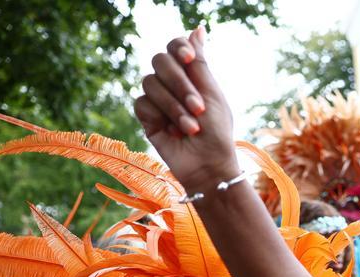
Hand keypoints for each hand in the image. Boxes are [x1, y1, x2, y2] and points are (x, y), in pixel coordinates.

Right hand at [134, 28, 240, 194]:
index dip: (178, 48)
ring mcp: (158, 99)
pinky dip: (161, 117)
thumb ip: (200, 63)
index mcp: (191, 75)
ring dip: (174, 107)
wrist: (208, 166)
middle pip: (159, 61)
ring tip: (192, 128)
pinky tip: (175, 133)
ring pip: (150, 83)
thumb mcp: (212, 95)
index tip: (189, 60)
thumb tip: (197, 28)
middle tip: (198, 107)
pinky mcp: (147, 116)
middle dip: (179, 84)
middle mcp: (172, 83)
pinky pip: (142, 103)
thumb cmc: (217, 132)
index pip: (175, 47)